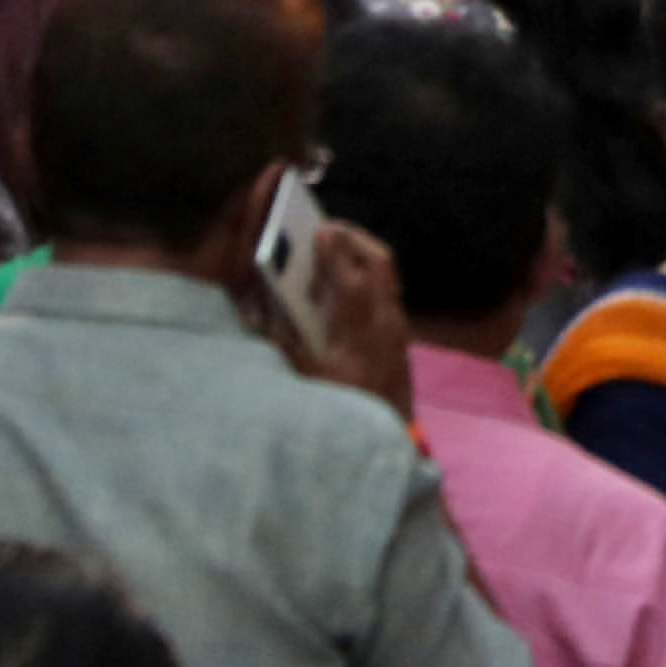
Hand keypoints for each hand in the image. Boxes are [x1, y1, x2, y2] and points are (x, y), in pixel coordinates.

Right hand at [279, 211, 413, 406]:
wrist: (389, 438)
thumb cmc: (342, 413)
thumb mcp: (305, 384)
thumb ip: (284, 349)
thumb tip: (264, 316)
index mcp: (361, 334)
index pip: (351, 280)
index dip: (334, 253)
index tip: (319, 230)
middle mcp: (386, 323)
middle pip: (380, 265)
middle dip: (354, 240)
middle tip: (327, 228)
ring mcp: (398, 326)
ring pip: (387, 275)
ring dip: (363, 253)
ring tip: (337, 242)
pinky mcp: (402, 334)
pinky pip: (388, 289)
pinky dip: (369, 272)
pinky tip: (348, 277)